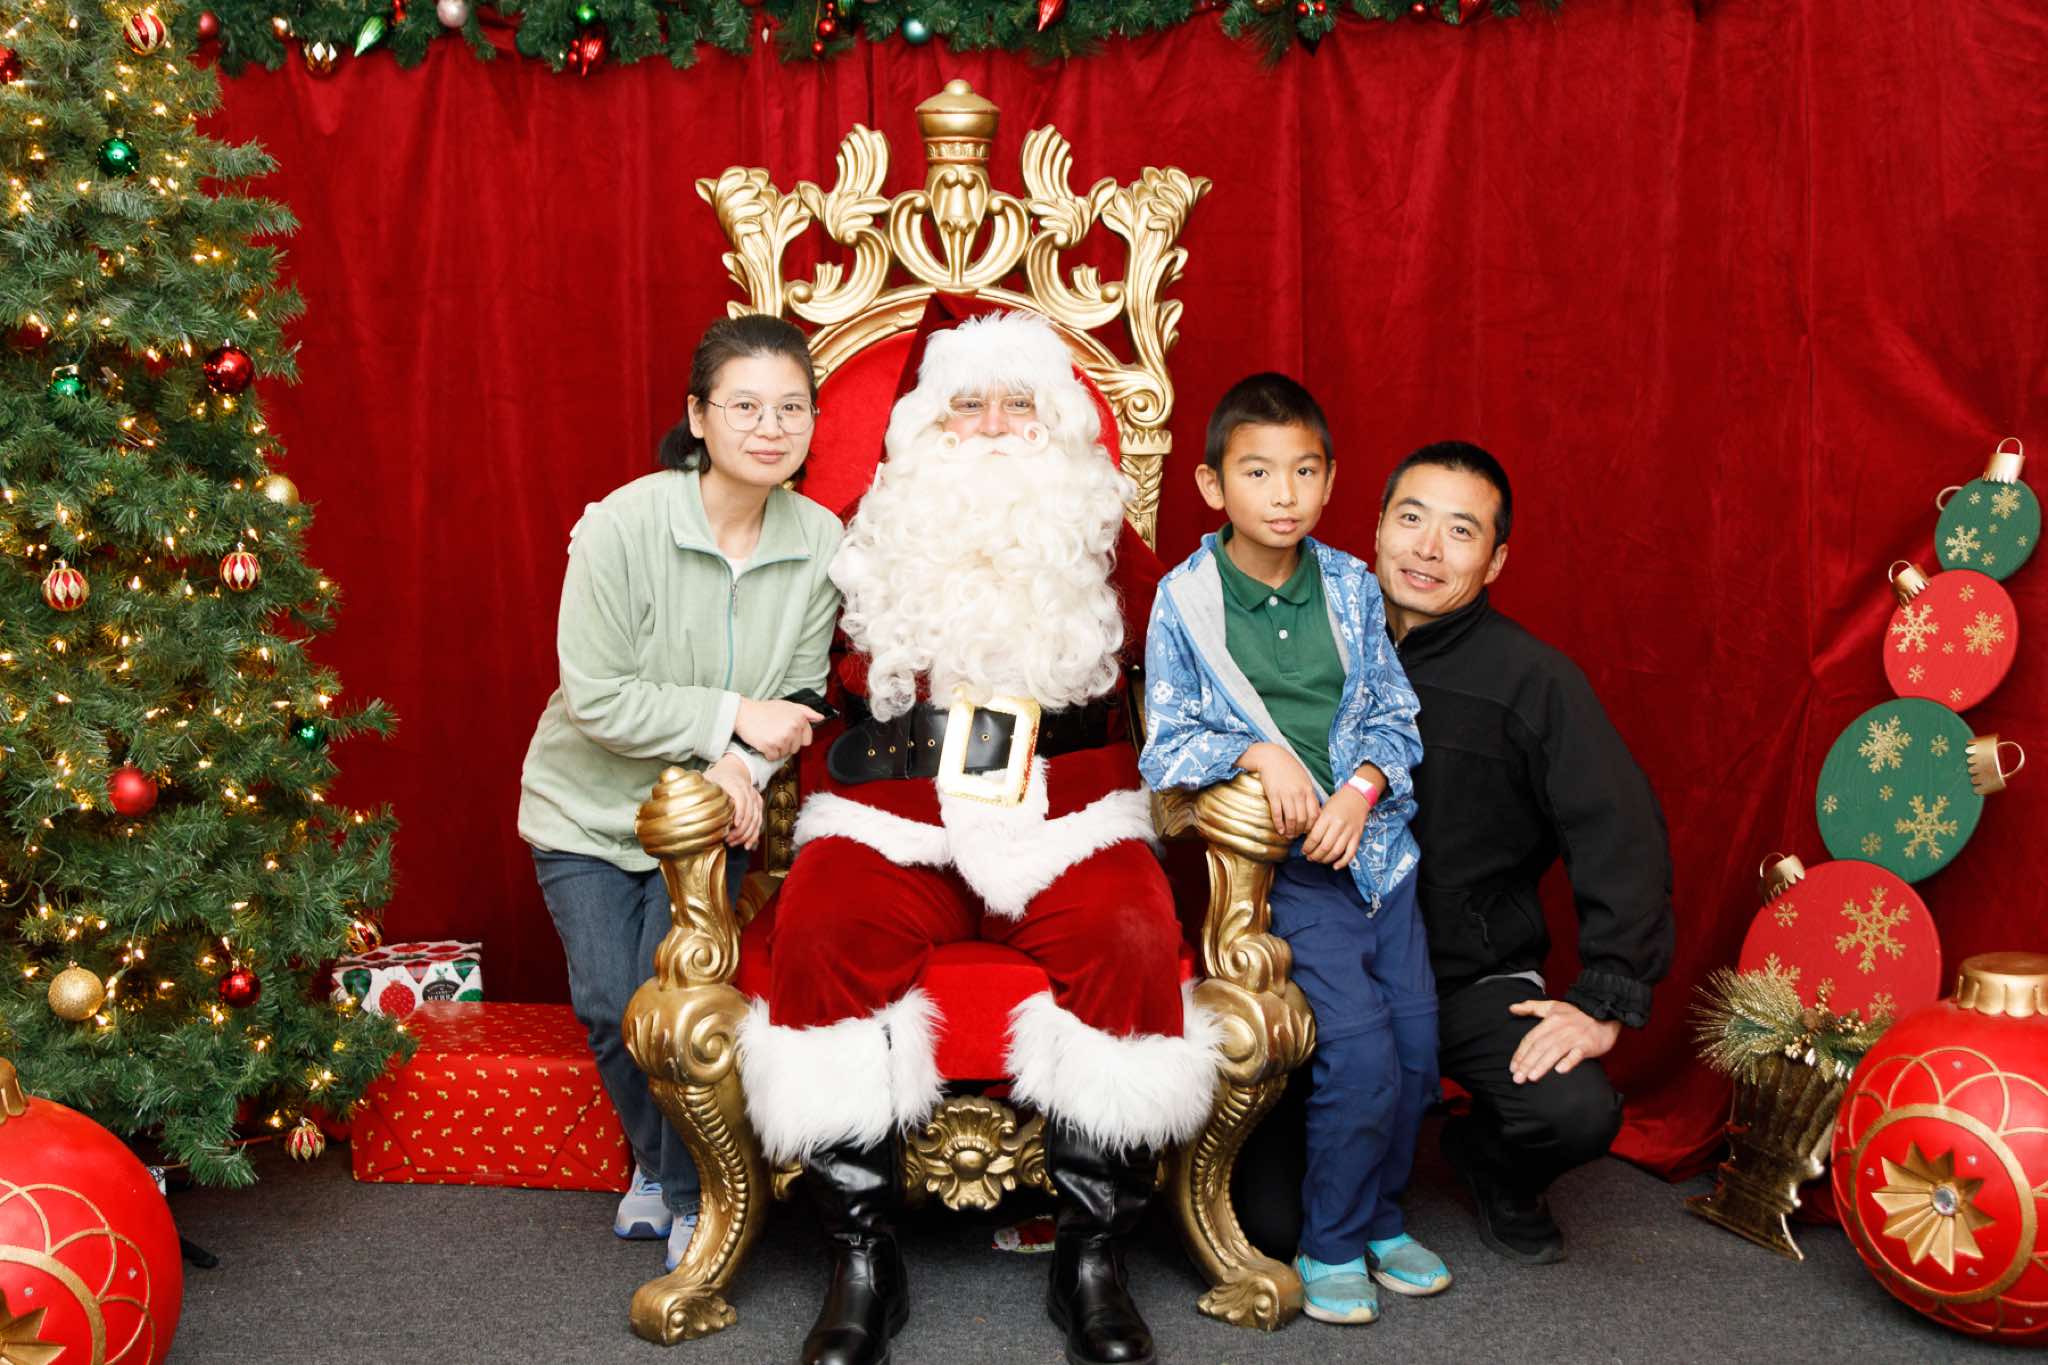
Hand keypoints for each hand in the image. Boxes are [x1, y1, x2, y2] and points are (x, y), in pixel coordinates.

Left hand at [704, 755, 763, 849]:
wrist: (733, 769)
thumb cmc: (717, 777)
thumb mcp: (707, 779)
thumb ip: (698, 787)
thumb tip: (682, 797)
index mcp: (735, 784)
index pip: (742, 798)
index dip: (740, 812)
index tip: (734, 825)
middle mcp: (748, 790)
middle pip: (750, 812)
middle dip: (741, 829)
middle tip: (728, 840)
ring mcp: (754, 797)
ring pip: (756, 818)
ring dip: (747, 834)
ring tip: (735, 844)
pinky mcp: (758, 803)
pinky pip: (759, 821)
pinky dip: (755, 834)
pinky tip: (747, 845)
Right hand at [734, 698, 823, 760]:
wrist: (743, 712)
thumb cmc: (765, 710)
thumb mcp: (788, 705)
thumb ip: (806, 711)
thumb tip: (820, 717)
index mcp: (799, 718)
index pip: (807, 740)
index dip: (797, 738)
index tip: (787, 732)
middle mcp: (793, 728)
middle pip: (795, 748)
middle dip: (786, 744)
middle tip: (774, 732)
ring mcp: (782, 738)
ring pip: (784, 754)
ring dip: (776, 748)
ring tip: (768, 735)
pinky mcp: (770, 746)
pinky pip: (773, 757)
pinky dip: (767, 753)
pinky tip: (763, 742)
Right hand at [1238, 742, 1319, 838]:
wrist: (1271, 757)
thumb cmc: (1288, 768)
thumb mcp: (1303, 779)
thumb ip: (1308, 794)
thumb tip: (1312, 810)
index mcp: (1308, 790)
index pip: (1315, 814)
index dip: (1312, 826)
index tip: (1307, 831)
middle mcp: (1298, 793)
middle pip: (1303, 819)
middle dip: (1300, 831)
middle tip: (1296, 836)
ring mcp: (1286, 794)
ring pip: (1291, 818)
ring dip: (1290, 830)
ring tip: (1288, 835)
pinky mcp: (1273, 794)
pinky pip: (1277, 813)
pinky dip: (1279, 824)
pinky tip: (1279, 830)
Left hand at [1301, 786, 1367, 865]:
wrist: (1357, 796)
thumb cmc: (1337, 803)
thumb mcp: (1323, 809)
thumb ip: (1316, 824)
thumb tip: (1306, 841)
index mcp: (1327, 817)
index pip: (1314, 837)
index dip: (1307, 847)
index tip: (1304, 850)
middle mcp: (1339, 825)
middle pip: (1325, 847)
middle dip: (1314, 856)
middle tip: (1309, 857)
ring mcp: (1349, 831)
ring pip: (1336, 852)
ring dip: (1325, 860)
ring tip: (1319, 860)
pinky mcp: (1357, 836)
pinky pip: (1350, 853)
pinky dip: (1343, 862)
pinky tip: (1335, 866)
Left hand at [1507, 999, 1621, 1084]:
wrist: (1603, 1010)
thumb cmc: (1575, 1013)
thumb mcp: (1552, 1006)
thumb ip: (1531, 1007)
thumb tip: (1512, 1008)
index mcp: (1550, 1020)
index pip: (1531, 1038)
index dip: (1520, 1053)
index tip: (1512, 1067)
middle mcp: (1560, 1028)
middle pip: (1540, 1046)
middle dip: (1527, 1063)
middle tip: (1517, 1078)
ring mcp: (1574, 1036)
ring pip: (1555, 1051)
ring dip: (1542, 1064)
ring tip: (1532, 1077)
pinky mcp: (1588, 1044)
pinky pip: (1577, 1054)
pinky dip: (1569, 1061)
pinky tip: (1560, 1071)